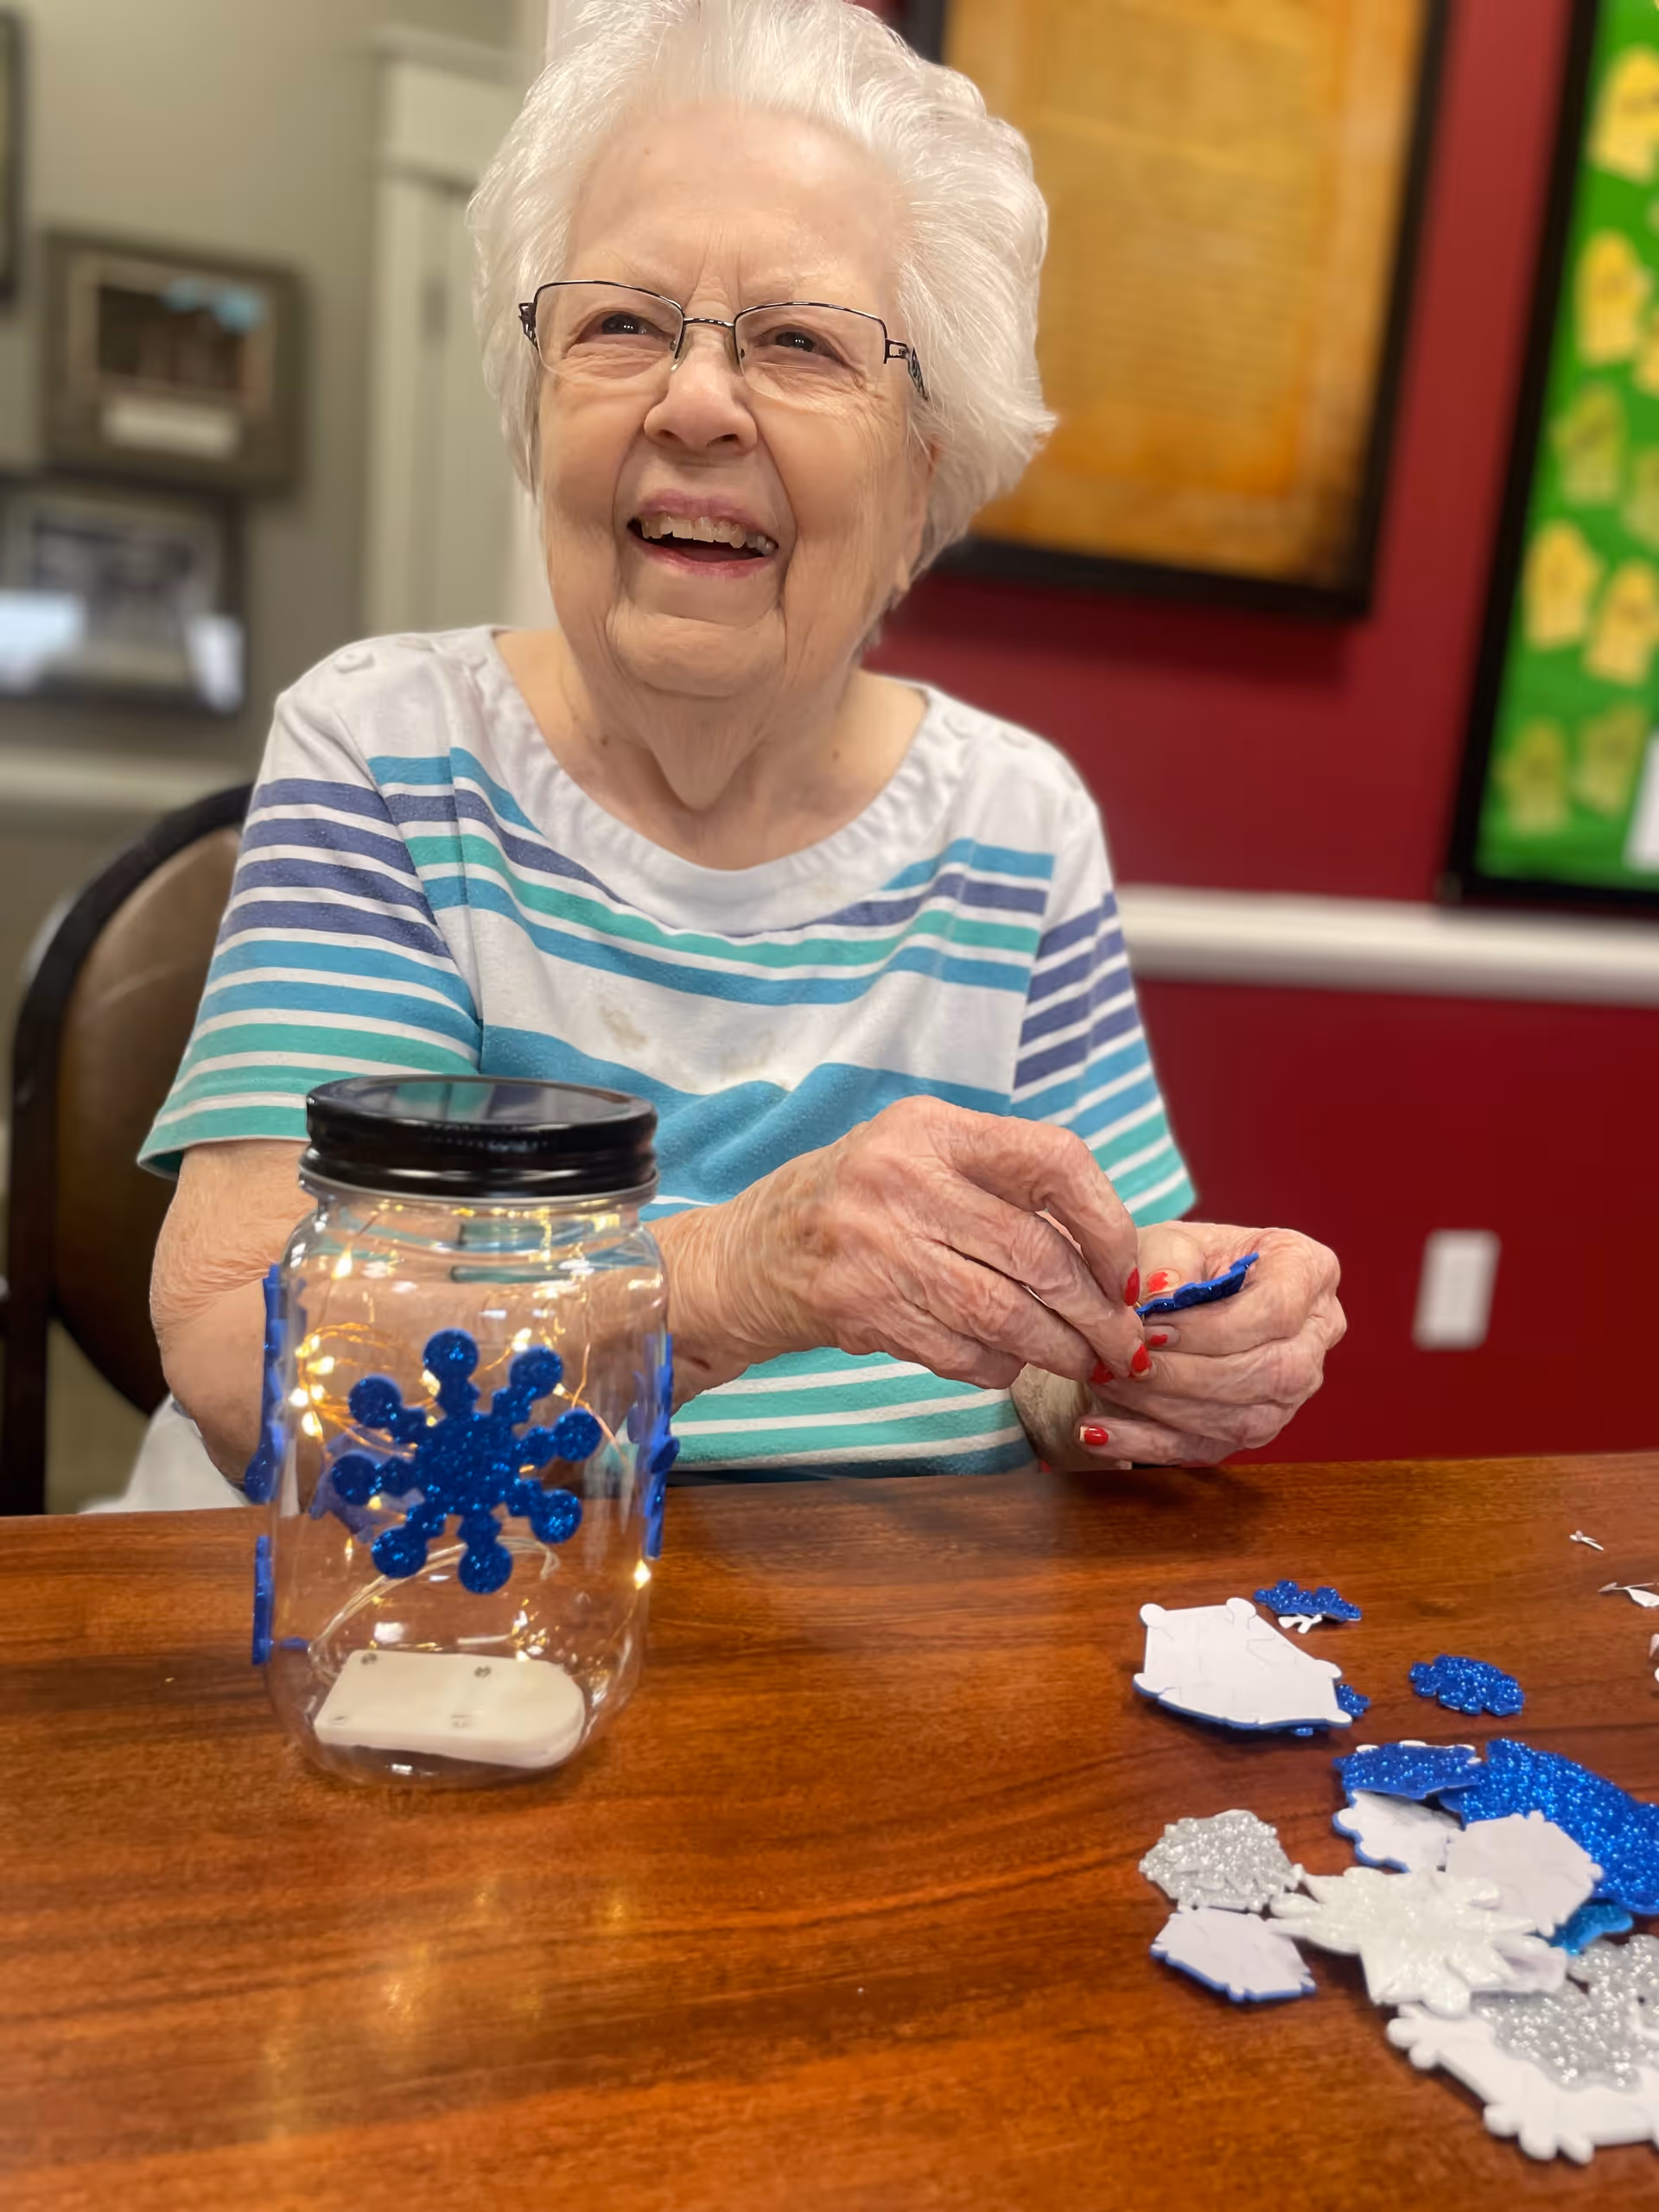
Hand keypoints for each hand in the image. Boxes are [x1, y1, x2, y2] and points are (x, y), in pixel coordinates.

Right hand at [657, 1097, 1145, 1396]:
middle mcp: (902, 1178)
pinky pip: (961, 1350)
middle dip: (1095, 1310)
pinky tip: (1012, 1364)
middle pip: (1036, 1252)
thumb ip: (1000, 1184)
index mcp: (931, 1128)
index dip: (1106, 1220)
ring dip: (1058, 1349)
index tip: (1123, 1268)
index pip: (1052, 1160)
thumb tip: (1110, 1250)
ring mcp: (876, 1245)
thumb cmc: (857, 1204)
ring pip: (1004, 1312)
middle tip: (1124, 1343)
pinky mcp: (860, 1308)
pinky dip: (1001, 1366)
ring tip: (1084, 1362)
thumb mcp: (918, 1157)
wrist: (747, 1254)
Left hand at [1018, 1223, 1344, 1468]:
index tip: (1152, 1329)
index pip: (1277, 1310)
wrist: (1160, 1299)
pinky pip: (1207, 1449)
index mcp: (1308, 1270)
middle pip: (1270, 1371)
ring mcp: (1291, 1391)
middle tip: (1126, 1364)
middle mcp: (1315, 1335)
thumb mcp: (1166, 1242)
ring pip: (1242, 1419)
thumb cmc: (1174, 1261)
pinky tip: (1098, 1432)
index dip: (1213, 1328)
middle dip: (1189, 1375)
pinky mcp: (1254, 1429)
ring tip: (1106, 1384)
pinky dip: (1146, 1444)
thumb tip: (1163, 1297)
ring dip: (1164, 1408)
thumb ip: (1166, 1264)